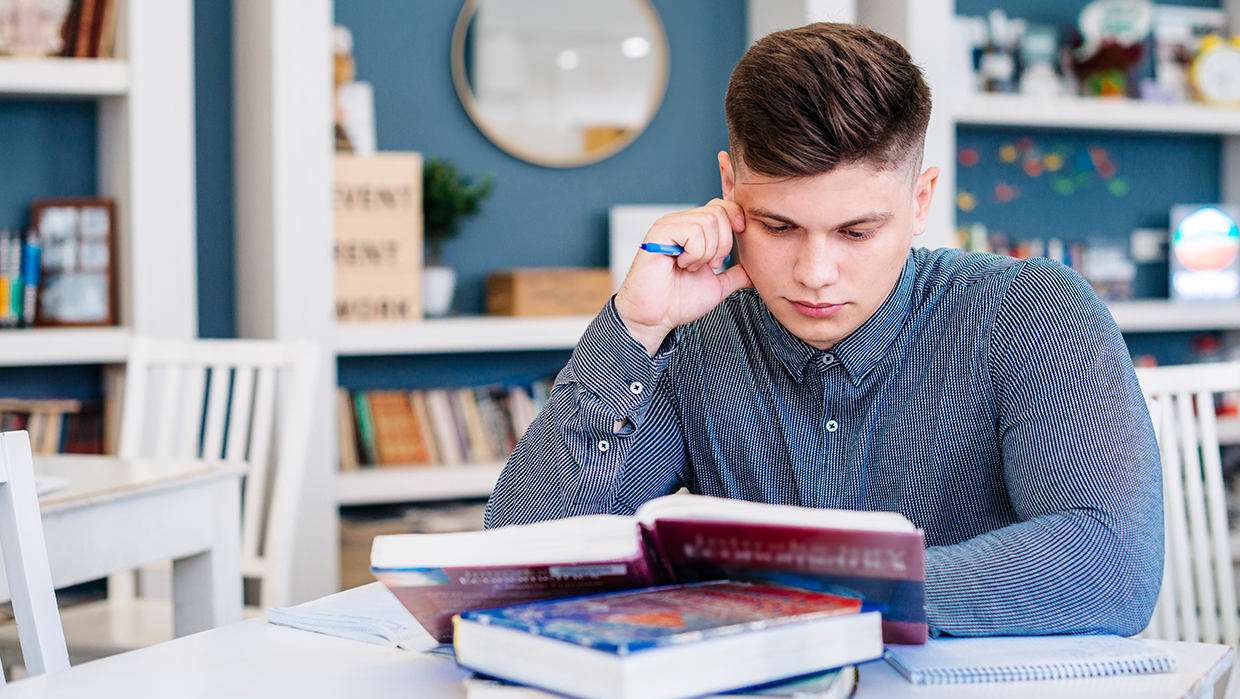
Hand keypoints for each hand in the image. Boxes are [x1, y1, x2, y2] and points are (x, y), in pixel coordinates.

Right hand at [614, 199, 752, 354]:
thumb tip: (756, 272)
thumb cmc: (678, 302)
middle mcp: (680, 222)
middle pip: (719, 212)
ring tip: (691, 267)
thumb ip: (736, 275)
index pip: (721, 206)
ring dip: (707, 252)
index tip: (731, 249)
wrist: (655, 317)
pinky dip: (694, 254)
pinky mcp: (659, 233)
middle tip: (709, 266)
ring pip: (708, 221)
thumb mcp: (717, 286)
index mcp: (693, 229)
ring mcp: (668, 225)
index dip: (734, 220)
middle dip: (723, 244)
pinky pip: (692, 232)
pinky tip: (681, 265)